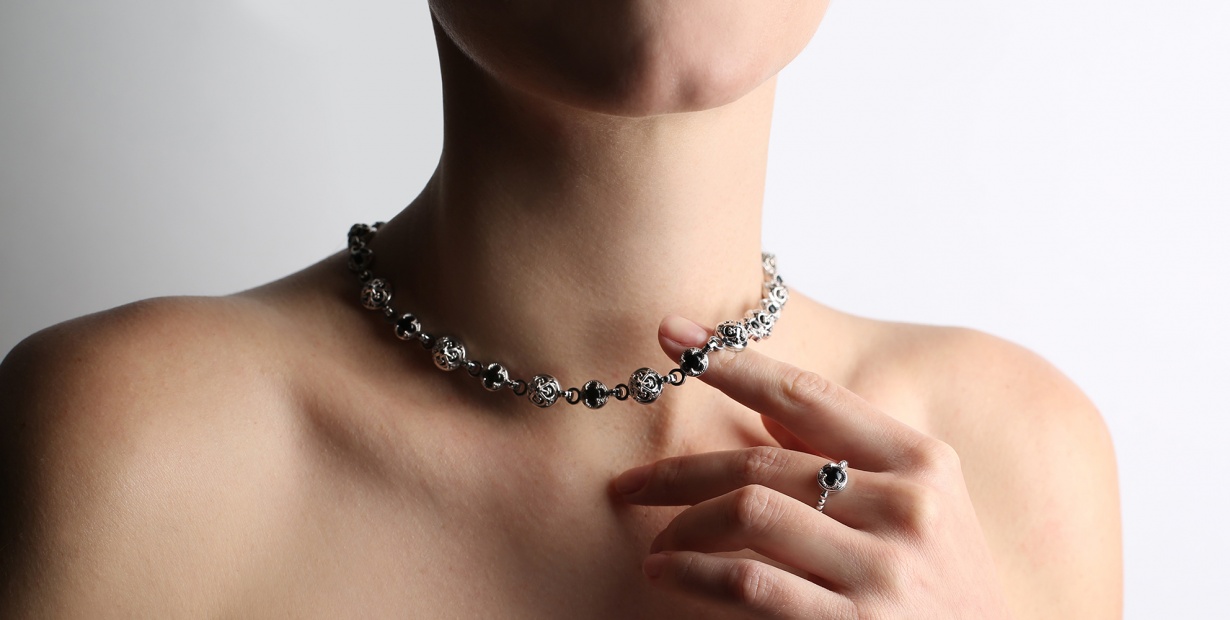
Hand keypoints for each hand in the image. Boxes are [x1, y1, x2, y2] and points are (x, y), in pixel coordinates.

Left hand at [612, 315, 1012, 618]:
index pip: (808, 394)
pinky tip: (667, 573)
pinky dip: (693, 573)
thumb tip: (763, 400)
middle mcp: (908, 506)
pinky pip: (748, 582)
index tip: (672, 335)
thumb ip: (851, 454)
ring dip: (682, 527)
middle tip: (627, 483)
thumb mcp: (924, 511)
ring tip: (656, 545)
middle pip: (762, 461)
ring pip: (748, 513)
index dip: (732, 361)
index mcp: (923, 462)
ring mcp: (884, 569)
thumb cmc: (944, 593)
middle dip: (679, 471)